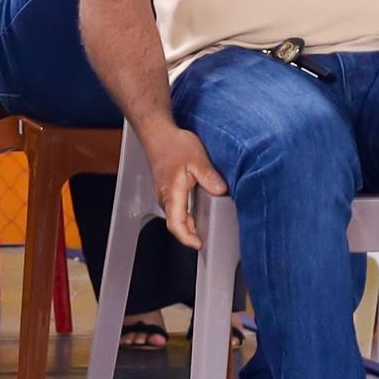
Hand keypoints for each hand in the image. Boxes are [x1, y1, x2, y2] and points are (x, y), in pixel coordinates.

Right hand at [137, 118, 227, 245]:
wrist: (158, 133)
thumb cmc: (173, 145)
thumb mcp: (197, 160)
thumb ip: (209, 177)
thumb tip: (221, 191)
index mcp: (172, 193)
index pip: (176, 224)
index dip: (187, 238)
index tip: (198, 245)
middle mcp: (165, 196)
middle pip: (175, 223)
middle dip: (188, 235)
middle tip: (203, 241)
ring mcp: (163, 192)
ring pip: (174, 216)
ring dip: (186, 225)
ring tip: (201, 231)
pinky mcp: (166, 188)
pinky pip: (174, 208)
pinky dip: (184, 216)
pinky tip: (194, 213)